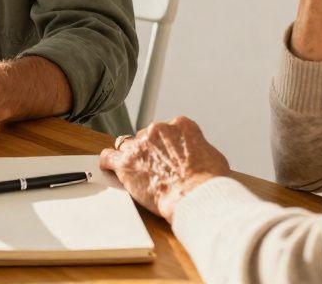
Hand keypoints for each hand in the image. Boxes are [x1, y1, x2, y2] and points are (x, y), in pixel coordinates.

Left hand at [98, 116, 229, 221]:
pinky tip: (110, 168)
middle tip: (157, 169)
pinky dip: (109, 162)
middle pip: (147, 136)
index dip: (168, 145)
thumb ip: (199, 148)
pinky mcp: (126, 162)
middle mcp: (159, 129)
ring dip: (132, 156)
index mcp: (181, 125)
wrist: (195, 195)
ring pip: (129, 145)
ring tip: (136, 170)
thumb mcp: (213, 156)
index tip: (168, 155)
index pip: (168, 129)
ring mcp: (140, 144)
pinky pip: (109, 157)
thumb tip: (197, 153)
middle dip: (150, 151)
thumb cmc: (208, 182)